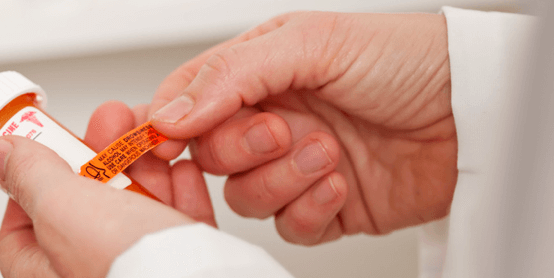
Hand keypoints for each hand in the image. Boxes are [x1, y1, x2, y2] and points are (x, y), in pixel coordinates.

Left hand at [0, 101, 214, 276]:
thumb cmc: (129, 270)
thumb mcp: (62, 208)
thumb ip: (30, 175)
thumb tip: (3, 154)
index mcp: (44, 272)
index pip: (22, 221)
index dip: (36, 175)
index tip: (52, 141)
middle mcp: (87, 271)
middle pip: (85, 202)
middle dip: (102, 153)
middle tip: (113, 120)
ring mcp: (136, 268)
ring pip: (135, 206)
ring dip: (146, 163)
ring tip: (156, 134)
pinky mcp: (179, 263)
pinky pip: (177, 221)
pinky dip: (181, 190)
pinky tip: (183, 167)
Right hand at [148, 11, 456, 244]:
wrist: (475, 110)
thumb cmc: (403, 59)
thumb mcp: (311, 42)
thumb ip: (231, 75)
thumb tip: (169, 113)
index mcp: (257, 75)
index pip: (184, 102)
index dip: (164, 125)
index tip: (161, 140)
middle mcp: (270, 121)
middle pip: (209, 156)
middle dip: (242, 149)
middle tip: (281, 130)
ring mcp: (294, 167)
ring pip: (244, 197)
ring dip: (283, 180)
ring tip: (327, 152)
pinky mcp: (324, 206)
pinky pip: (289, 226)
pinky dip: (311, 210)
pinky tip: (340, 183)